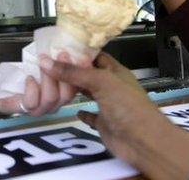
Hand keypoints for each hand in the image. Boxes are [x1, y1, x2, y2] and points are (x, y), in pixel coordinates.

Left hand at [0, 53, 89, 115]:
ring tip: (43, 61)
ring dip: (48, 78)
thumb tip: (68, 42)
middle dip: (66, 73)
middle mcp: (51, 105)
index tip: (82, 57)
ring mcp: (37, 109)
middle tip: (62, 53)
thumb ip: (55, 58)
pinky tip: (29, 78)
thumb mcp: (41, 63)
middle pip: (67, 96)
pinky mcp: (20, 109)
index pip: (76, 87)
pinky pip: (31, 103)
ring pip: (50, 99)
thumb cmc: (21, 73)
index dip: (81, 73)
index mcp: (59, 94)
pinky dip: (32, 89)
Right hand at [41, 52, 188, 179]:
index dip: (78, 50)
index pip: (95, 55)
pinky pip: (91, 115)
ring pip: (88, 93)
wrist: (143, 141)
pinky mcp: (104, 123)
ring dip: (73, 89)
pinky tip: (73, 109)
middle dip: (71, 69)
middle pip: (88, 74)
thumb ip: (73, 72)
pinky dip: (82, 112)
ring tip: (53, 82)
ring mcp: (108, 105)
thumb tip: (44, 61)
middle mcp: (111, 86)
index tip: (57, 46)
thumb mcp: (100, 82)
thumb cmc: (127, 106)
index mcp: (115, 71)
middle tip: (48, 63)